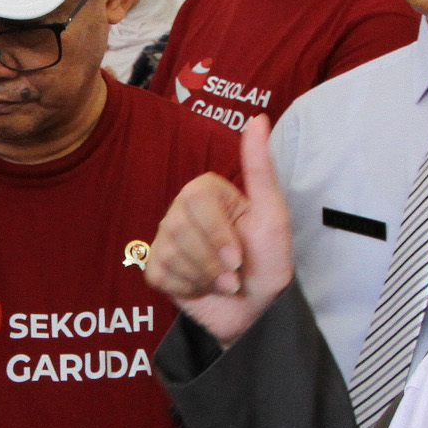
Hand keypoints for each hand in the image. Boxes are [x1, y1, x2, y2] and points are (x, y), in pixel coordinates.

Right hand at [145, 114, 291, 347]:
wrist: (256, 310)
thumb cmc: (267, 260)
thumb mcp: (271, 213)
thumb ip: (260, 167)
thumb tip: (259, 118)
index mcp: (205, 192)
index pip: (195, 200)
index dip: (216, 234)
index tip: (239, 257)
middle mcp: (180, 212)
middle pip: (179, 229)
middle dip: (212, 261)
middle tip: (234, 275)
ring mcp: (164, 241)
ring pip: (170, 255)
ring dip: (205, 278)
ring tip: (223, 283)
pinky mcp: (155, 270)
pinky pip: (160, 275)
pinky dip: (188, 289)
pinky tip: (202, 289)